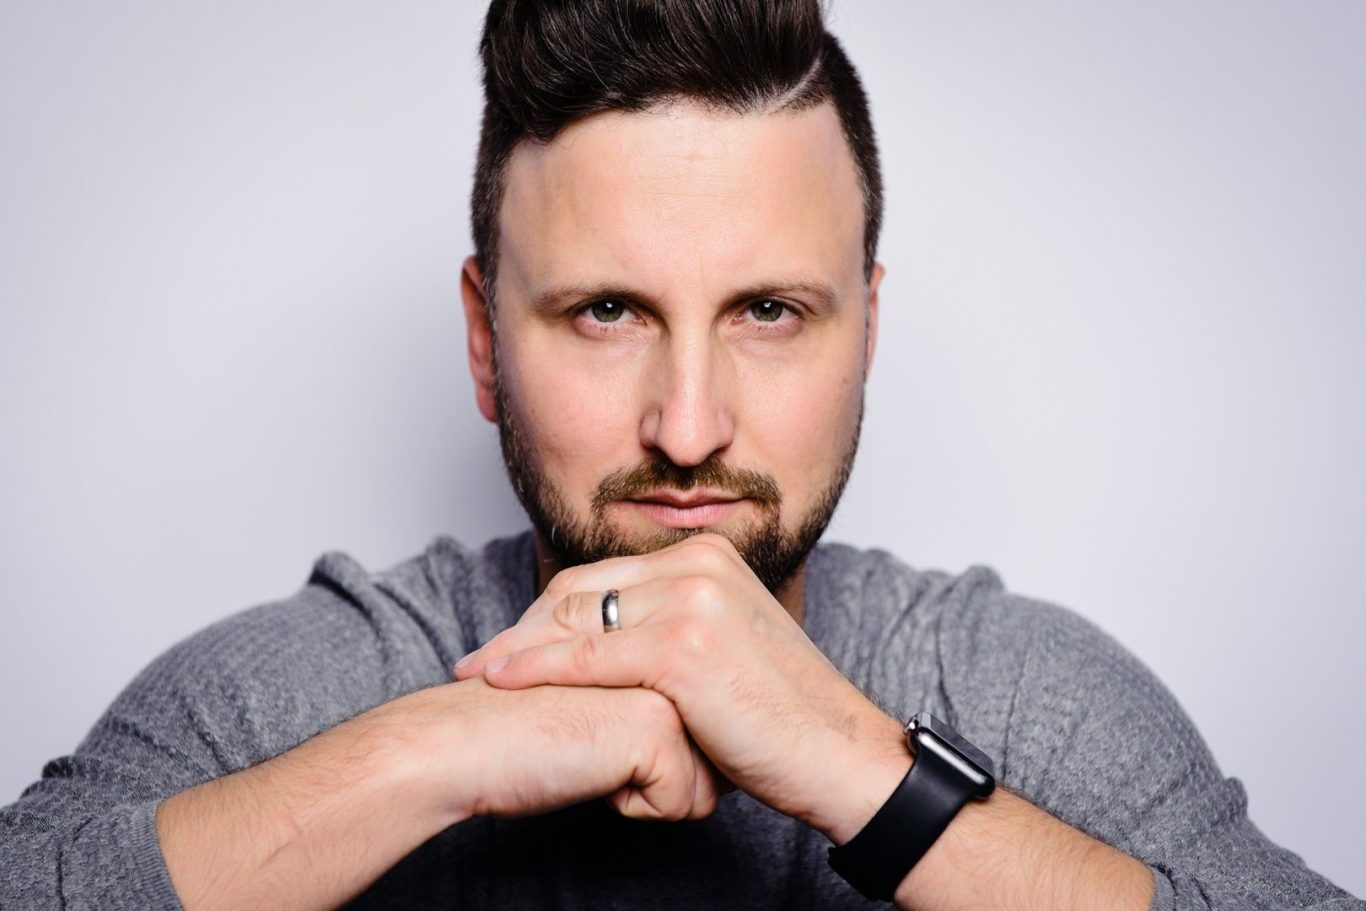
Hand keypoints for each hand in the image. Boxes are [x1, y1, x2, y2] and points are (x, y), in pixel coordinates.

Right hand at [417, 679, 721, 821]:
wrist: (463, 741)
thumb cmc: (527, 730)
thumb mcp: (605, 706)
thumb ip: (651, 705)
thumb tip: (707, 747)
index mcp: (657, 639)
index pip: (701, 728)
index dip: (659, 758)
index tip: (610, 745)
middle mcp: (668, 652)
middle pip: (710, 754)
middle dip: (661, 775)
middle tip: (596, 751)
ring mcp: (667, 683)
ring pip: (703, 781)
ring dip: (647, 791)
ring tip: (590, 757)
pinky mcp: (656, 725)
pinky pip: (678, 803)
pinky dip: (633, 807)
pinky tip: (588, 771)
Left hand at [453, 534, 908, 841]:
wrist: (839, 754)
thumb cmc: (782, 715)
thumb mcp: (725, 645)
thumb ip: (672, 623)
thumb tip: (610, 639)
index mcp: (707, 554)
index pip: (600, 574)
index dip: (545, 611)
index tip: (509, 644)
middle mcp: (697, 562)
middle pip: (578, 589)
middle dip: (521, 628)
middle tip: (480, 662)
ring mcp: (691, 599)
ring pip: (574, 619)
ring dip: (517, 651)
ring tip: (477, 676)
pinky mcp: (682, 646)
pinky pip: (586, 657)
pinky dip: (534, 670)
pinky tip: (499, 683)